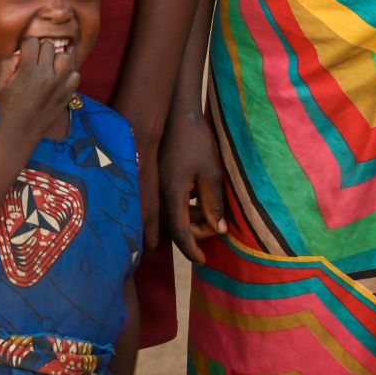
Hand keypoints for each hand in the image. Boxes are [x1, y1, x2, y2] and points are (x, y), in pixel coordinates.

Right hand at [0, 38, 78, 138]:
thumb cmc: (7, 106)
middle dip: (41, 50)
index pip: (33, 42)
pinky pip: (76, 75)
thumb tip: (20, 53)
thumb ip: (7, 62)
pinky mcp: (67, 94)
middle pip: (50, 46)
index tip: (24, 53)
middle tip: (36, 60)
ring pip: (66, 57)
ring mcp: (60, 85)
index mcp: (28, 70)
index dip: (27, 45)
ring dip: (58, 58)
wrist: (21, 131)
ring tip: (51, 65)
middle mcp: (46, 75)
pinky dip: (69, 73)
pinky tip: (59, 77)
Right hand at [158, 110, 227, 263]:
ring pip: (172, 215)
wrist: (177, 113)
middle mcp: (159, 194)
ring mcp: (156, 186)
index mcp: (172, 194)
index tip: (204, 261)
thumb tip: (219, 230)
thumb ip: (213, 203)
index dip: (192, 249)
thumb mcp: (211, 173)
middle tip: (218, 225)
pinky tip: (198, 198)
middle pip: (175, 227)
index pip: (180, 232)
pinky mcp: (158, 178)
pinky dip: (185, 208)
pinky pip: (170, 203)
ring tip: (211, 212)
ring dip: (191, 220)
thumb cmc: (196, 141)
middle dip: (196, 233)